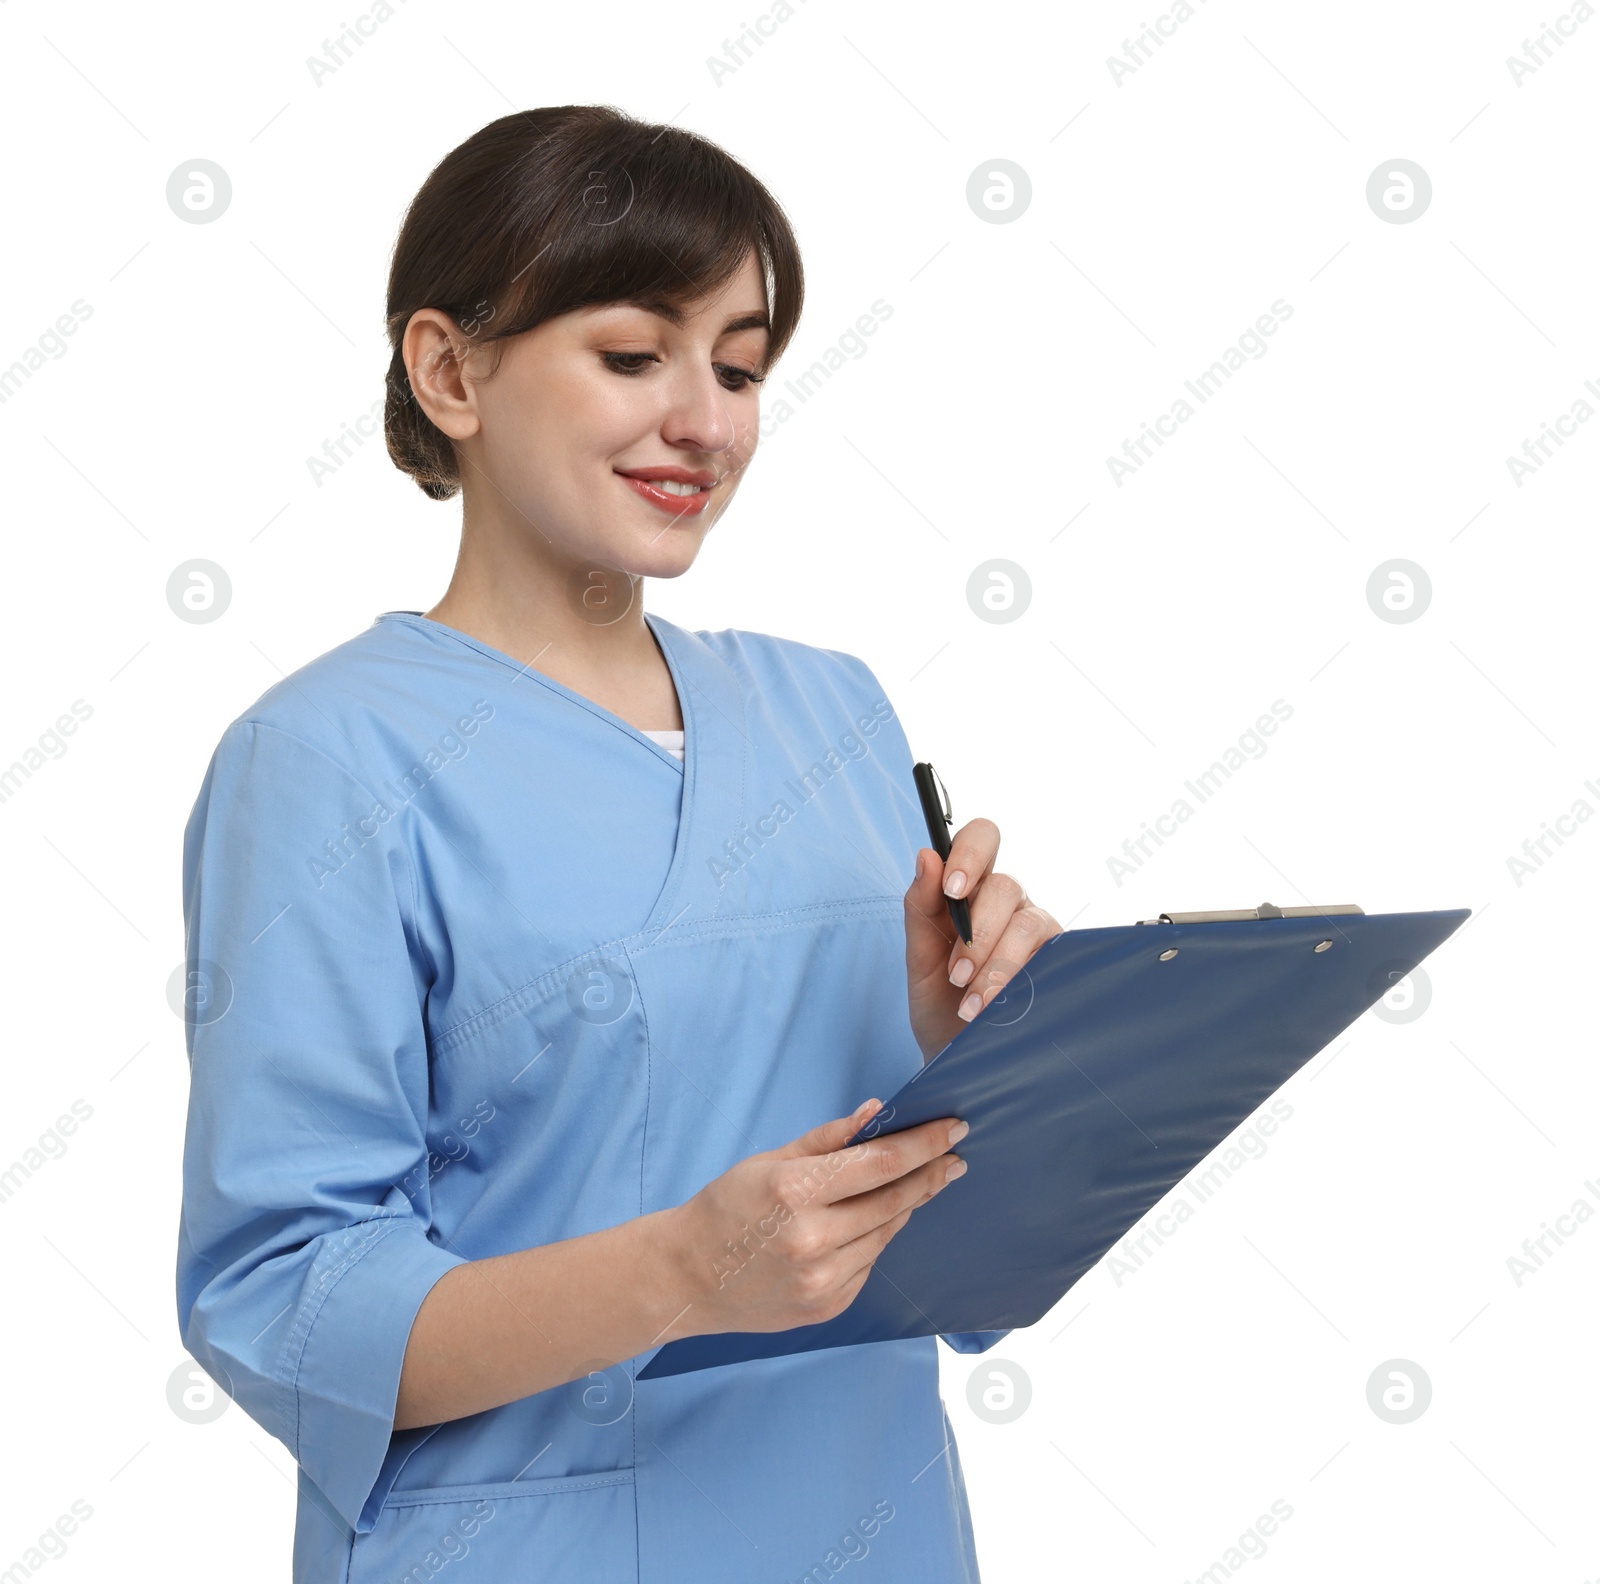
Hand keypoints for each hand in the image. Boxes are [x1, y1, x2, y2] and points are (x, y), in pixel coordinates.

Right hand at [668, 1099, 967, 1336]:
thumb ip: (830, 1139)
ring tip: (915, 1184)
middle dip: (929, 1175)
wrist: (687, 1278)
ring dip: (905, 1206)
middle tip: (954, 1157)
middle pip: (894, 1200)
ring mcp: (822, 1279)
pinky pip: (868, 1264)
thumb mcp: (770, 1160)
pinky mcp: (827, 1307)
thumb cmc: (726, 1208)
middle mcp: (813, 1239)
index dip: (924, 1144)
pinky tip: (866, 1224)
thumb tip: (877, 1113)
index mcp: (796, 1191)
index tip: (953, 1129)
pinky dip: (874, 1239)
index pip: (881, 1163)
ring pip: (886, 1233)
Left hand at [903, 818, 1061, 1059]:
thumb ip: (920, 908)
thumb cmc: (939, 1003)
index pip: (981, 840)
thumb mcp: (918, 960)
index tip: (952, 889)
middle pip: (1004, 885)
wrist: (958, 1057)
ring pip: (1026, 923)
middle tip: (956, 973)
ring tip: (972, 1005)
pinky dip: (1020, 982)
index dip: (970, 854)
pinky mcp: (1058, 961)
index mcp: (971, 889)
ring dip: (995, 965)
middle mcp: (1007, 903)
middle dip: (977, 931)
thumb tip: (926, 856)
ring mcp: (1036, 931)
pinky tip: (1001, 1007)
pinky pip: (1051, 956)